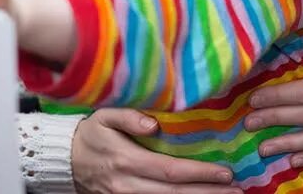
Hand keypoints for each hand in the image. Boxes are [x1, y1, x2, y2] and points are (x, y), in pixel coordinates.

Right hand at [71, 109, 242, 193]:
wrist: (65, 161)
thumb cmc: (90, 134)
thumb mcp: (104, 116)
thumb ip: (128, 116)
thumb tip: (154, 123)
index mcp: (126, 160)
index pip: (170, 171)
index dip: (199, 174)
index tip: (225, 172)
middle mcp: (129, 185)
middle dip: (208, 193)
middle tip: (237, 190)